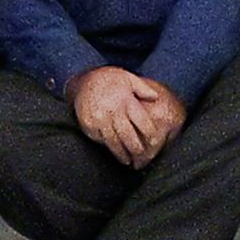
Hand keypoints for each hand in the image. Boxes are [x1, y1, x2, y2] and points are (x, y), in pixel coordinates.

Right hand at [66, 66, 180, 165]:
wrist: (83, 81)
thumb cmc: (109, 79)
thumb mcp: (128, 78)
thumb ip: (143, 89)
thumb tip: (156, 97)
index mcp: (126, 100)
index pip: (142, 122)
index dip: (150, 134)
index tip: (155, 142)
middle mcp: (113, 110)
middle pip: (128, 135)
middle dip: (137, 149)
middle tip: (142, 157)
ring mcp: (99, 119)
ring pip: (113, 142)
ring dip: (122, 154)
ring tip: (128, 161)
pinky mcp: (88, 125)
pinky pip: (100, 140)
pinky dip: (107, 147)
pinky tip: (113, 151)